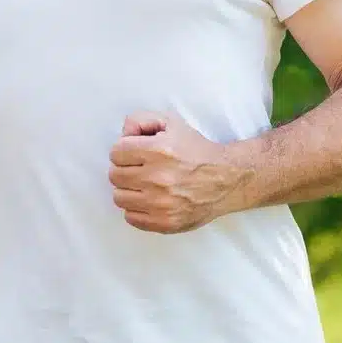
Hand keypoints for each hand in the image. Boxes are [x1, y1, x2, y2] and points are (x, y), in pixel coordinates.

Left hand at [108, 111, 250, 233]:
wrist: (226, 179)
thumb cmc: (196, 150)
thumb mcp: (171, 123)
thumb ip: (141, 120)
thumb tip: (123, 133)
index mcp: (158, 150)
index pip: (116, 152)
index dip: (123, 150)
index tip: (134, 153)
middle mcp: (158, 178)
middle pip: (115, 175)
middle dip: (124, 169)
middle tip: (139, 169)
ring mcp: (161, 204)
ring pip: (119, 197)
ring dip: (128, 190)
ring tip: (143, 185)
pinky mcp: (165, 223)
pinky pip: (131, 217)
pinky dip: (136, 209)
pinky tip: (149, 200)